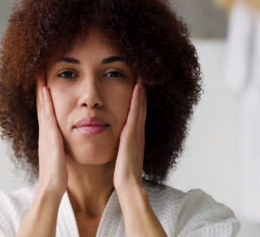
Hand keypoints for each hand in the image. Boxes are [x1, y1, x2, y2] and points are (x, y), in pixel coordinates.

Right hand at [35, 70, 67, 197]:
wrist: (51, 188)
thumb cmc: (57, 175)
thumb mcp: (58, 157)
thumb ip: (59, 147)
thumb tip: (61, 143)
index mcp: (48, 136)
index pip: (45, 111)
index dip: (43, 96)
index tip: (44, 80)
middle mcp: (44, 132)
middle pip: (40, 105)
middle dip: (39, 88)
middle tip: (38, 70)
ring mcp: (45, 133)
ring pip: (42, 106)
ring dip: (40, 89)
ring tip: (39, 73)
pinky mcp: (50, 137)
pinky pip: (47, 115)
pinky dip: (45, 102)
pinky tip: (46, 89)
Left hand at [113, 77, 146, 191]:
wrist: (128, 185)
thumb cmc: (122, 173)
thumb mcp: (122, 156)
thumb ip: (120, 147)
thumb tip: (117, 142)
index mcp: (134, 136)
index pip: (136, 113)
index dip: (138, 98)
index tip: (137, 84)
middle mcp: (138, 132)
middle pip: (141, 106)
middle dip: (141, 91)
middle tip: (143, 74)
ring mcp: (137, 132)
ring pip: (140, 106)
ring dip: (141, 90)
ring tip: (142, 74)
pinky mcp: (133, 134)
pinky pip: (136, 113)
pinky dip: (138, 99)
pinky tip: (138, 86)